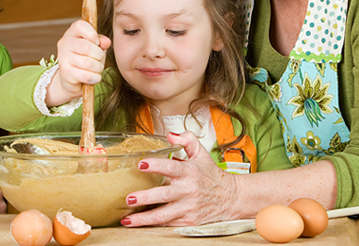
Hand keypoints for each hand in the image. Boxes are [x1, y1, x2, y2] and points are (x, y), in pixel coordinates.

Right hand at [47, 19, 110, 105]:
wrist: (72, 78)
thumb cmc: (86, 58)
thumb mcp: (96, 47)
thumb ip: (102, 42)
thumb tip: (105, 42)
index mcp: (73, 32)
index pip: (80, 25)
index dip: (92, 34)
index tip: (97, 42)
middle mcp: (65, 43)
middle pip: (87, 46)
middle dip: (99, 55)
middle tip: (99, 58)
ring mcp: (63, 58)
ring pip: (88, 63)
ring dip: (98, 67)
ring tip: (96, 68)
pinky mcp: (65, 72)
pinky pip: (86, 75)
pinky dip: (95, 77)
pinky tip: (94, 76)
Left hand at [120, 132, 239, 226]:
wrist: (231, 198)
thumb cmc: (211, 176)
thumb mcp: (202, 154)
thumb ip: (187, 140)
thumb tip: (170, 135)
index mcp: (189, 172)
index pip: (171, 167)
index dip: (155, 165)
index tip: (140, 164)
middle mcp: (188, 190)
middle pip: (164, 195)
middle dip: (145, 197)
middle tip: (128, 198)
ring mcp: (188, 207)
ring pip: (163, 215)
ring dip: (144, 218)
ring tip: (127, 219)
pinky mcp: (188, 221)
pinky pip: (168, 223)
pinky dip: (153, 224)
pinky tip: (139, 224)